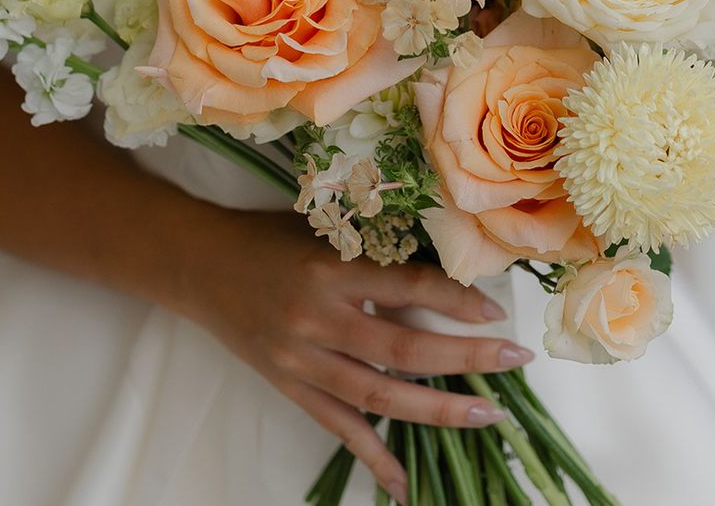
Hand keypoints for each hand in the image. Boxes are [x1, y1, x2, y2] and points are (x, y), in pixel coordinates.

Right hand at [175, 209, 531, 502]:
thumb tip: (440, 282)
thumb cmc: (268, 239)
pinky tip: (404, 481)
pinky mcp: (289, 387)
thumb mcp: (324, 233)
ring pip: (380, 396)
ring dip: (438, 409)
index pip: (407, 287)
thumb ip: (374, 258)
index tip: (495, 310)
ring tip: (487, 414)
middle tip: (514, 360)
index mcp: (331, 270)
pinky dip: (373, 456)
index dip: (455, 300)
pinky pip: (337, 427)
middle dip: (466, 357)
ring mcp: (302, 360)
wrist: (201, 266)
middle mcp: (318, 319)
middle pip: (405, 349)